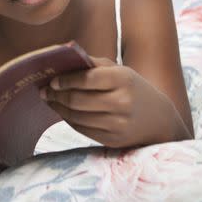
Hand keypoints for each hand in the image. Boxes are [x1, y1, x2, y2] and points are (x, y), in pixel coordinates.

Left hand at [40, 55, 178, 147]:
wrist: (158, 119)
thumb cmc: (131, 87)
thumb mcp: (119, 70)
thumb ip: (92, 64)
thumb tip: (62, 61)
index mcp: (123, 79)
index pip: (86, 79)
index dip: (65, 80)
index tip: (51, 80)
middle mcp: (122, 103)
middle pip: (77, 100)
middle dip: (56, 95)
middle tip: (44, 91)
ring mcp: (118, 124)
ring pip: (77, 117)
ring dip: (59, 108)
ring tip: (50, 100)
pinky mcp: (113, 140)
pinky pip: (82, 130)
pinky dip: (68, 120)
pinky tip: (63, 111)